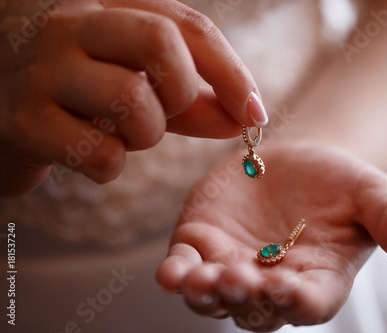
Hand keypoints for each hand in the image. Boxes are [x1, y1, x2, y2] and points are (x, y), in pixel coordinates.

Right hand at [0, 0, 261, 195]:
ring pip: (133, 102)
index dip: (231, 72)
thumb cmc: (79, 95)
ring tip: (119, 133)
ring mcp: (41, 70)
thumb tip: (246, 119)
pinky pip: (102, 154)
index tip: (256, 113)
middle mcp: (69, 24)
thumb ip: (190, 100)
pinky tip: (87, 152)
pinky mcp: (24, 123)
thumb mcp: (137, 84)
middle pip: (160, 42)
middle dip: (182, 93)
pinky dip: (111, 165)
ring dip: (145, 135)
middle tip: (167, 112)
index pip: (186, 26)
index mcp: (105, 6)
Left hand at [156, 143, 386, 331]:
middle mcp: (271, 284)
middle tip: (238, 280)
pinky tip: (170, 271)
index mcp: (317, 281)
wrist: (298, 162)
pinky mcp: (203, 245)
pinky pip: (185, 267)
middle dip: (246, 297)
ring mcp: (233, 267)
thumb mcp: (373, 196)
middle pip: (256, 307)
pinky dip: (176, 273)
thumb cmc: (341, 184)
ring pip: (216, 296)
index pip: (308, 303)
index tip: (288, 288)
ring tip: (199, 279)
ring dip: (207, 293)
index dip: (297, 301)